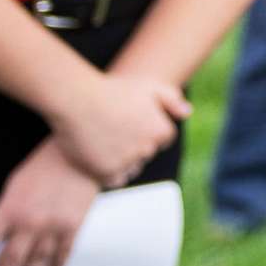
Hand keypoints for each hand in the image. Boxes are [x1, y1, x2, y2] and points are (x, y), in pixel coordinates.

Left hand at [0, 139, 102, 265]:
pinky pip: (62, 254)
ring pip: (35, 264)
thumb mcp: (15, 186)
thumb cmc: (45, 165)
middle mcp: (29, 223)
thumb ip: (5, 213)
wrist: (82, 154)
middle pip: (7, 263)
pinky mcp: (73, 226)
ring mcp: (52, 227)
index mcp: (9, 210)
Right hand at [48, 68, 186, 186]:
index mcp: (161, 130)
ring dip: (124, 161)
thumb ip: (172, 99)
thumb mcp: (149, 86)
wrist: (77, 100)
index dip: (147, 129)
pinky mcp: (106, 172)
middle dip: (136, 145)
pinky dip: (110, 173)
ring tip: (106, 143)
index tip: (132, 121)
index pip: (163, 139)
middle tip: (115, 129)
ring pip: (132, 168)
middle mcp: (147, 148)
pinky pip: (115, 180)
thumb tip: (188, 114)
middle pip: (146, 154)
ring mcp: (126, 161)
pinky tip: (100, 157)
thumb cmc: (113, 91)